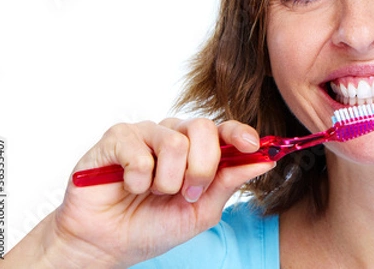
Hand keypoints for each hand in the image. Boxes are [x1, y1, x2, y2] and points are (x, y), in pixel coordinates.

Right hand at [0, 118, 274, 267]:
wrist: (107, 244)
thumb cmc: (152, 226)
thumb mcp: (200, 211)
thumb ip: (229, 183)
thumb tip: (266, 160)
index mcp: (196, 150)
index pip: (223, 130)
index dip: (239, 133)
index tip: (253, 145)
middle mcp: (173, 135)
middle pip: (203, 129)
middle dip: (201, 168)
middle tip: (187, 193)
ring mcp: (145, 133)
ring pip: (174, 141)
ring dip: (167, 180)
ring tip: (152, 193)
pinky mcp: (117, 137)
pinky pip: (140, 151)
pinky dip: (139, 179)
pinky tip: (129, 186)